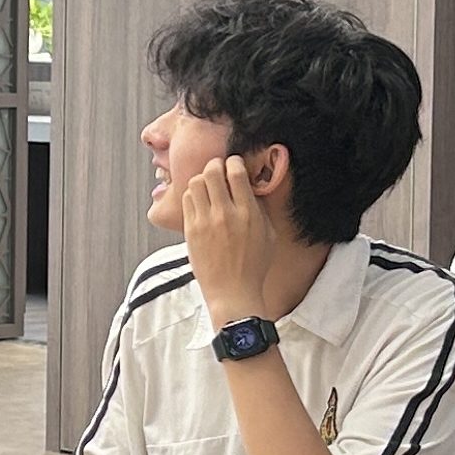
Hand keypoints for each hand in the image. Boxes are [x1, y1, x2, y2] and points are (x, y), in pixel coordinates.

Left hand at [177, 152, 285, 327]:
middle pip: (212, 171)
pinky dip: (193, 196)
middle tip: (218, 170)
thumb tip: (250, 186)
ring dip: (202, 179)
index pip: (236, 171)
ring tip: (208, 186)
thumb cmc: (253, 266)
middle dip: (215, 165)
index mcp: (248, 213)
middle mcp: (225, 214)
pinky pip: (186, 200)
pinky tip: (200, 202)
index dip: (234, 161)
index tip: (234, 164)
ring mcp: (205, 222)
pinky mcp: (190, 230)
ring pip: (195, 182)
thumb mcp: (268, 234)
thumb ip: (259, 208)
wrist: (232, 293)